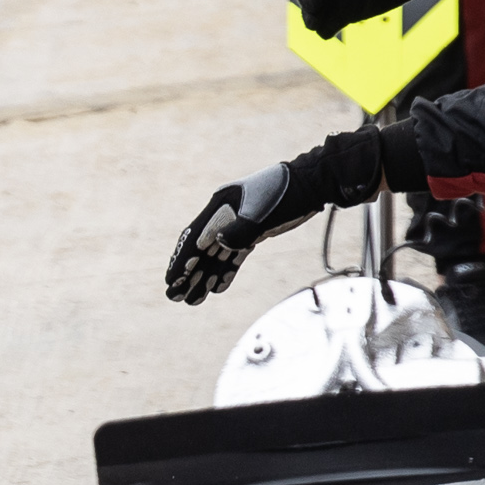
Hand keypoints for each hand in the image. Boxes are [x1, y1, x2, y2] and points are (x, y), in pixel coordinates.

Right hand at [166, 147, 359, 303]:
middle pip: (201, 248)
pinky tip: (218, 288)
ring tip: (193, 300)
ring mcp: (238, 223)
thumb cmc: (288, 195)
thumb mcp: (264, 214)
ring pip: (216, 255)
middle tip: (174, 297)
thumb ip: (241, 230)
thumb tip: (217, 243)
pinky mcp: (254, 231)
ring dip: (204, 277)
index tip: (171, 281)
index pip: (195, 236)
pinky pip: (234, 254)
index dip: (181, 260)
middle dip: (188, 274)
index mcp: (221, 205)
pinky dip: (226, 271)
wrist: (313, 184)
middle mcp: (225, 215)